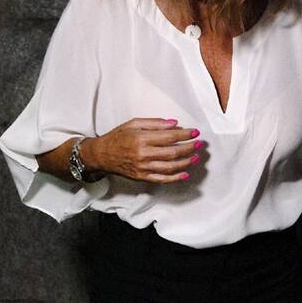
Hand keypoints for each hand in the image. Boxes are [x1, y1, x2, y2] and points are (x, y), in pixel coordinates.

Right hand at [82, 118, 202, 183]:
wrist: (102, 155)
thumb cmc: (118, 137)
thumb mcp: (133, 123)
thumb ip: (155, 123)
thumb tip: (174, 123)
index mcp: (141, 138)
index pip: (169, 137)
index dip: (185, 135)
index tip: (195, 132)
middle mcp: (143, 154)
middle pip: (172, 152)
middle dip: (189, 148)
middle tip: (199, 144)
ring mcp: (143, 168)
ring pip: (170, 167)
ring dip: (186, 162)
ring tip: (196, 157)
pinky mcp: (142, 177)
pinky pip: (162, 179)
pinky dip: (175, 178)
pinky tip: (185, 174)